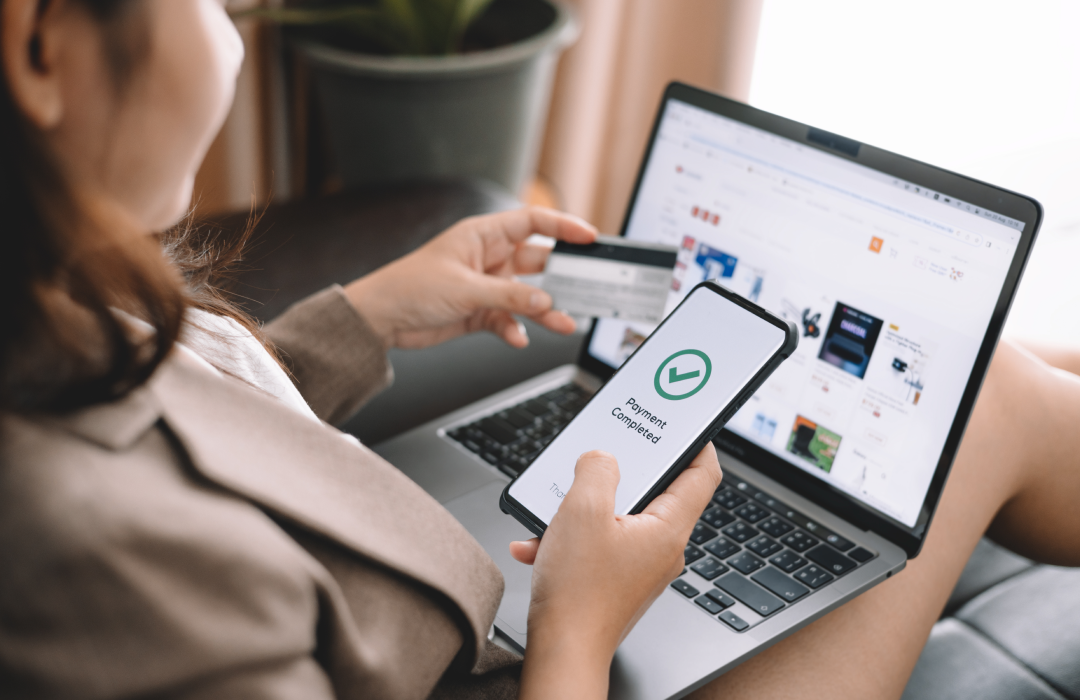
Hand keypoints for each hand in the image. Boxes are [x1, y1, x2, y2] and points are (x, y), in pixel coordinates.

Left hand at [344, 207, 596, 349]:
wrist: (381, 319)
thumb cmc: (409, 286)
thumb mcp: (465, 289)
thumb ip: (509, 295)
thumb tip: (544, 301)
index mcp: (483, 236)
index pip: (532, 223)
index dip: (563, 227)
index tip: (589, 237)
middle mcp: (488, 258)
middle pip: (537, 262)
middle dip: (561, 277)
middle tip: (584, 288)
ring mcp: (486, 286)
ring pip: (527, 296)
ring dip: (544, 310)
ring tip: (561, 323)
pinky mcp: (480, 312)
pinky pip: (509, 319)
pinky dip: (515, 329)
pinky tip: (517, 338)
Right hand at [512, 446, 722, 699]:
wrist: (562, 652)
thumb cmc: (578, 594)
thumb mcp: (582, 510)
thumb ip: (596, 469)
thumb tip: (601, 457)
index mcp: (668, 529)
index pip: (703, 474)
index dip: (696, 442)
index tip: (682, 424)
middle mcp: (662, 548)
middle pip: (656, 491)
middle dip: (622, 472)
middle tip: (604, 454)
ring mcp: (640, 566)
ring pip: (619, 517)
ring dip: (585, 507)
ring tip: (558, 507)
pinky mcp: (617, 579)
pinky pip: (600, 542)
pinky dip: (572, 536)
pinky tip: (542, 541)